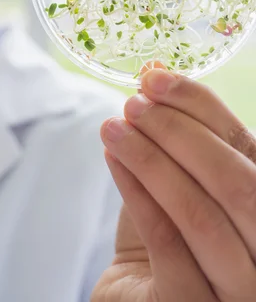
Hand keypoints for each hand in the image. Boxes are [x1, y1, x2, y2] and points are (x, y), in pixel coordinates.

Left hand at [91, 68, 255, 301]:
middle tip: (134, 104)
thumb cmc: (168, 239)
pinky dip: (137, 191)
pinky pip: (166, 241)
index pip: (247, 148)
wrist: (139, 297)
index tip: (156, 79)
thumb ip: (178, 138)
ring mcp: (239, 289)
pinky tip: (113, 160)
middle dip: (179, 132)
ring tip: (114, 128)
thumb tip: (156, 74)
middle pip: (236, 182)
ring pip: (201, 213)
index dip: (202, 106)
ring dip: (151, 159)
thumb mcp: (178, 183)